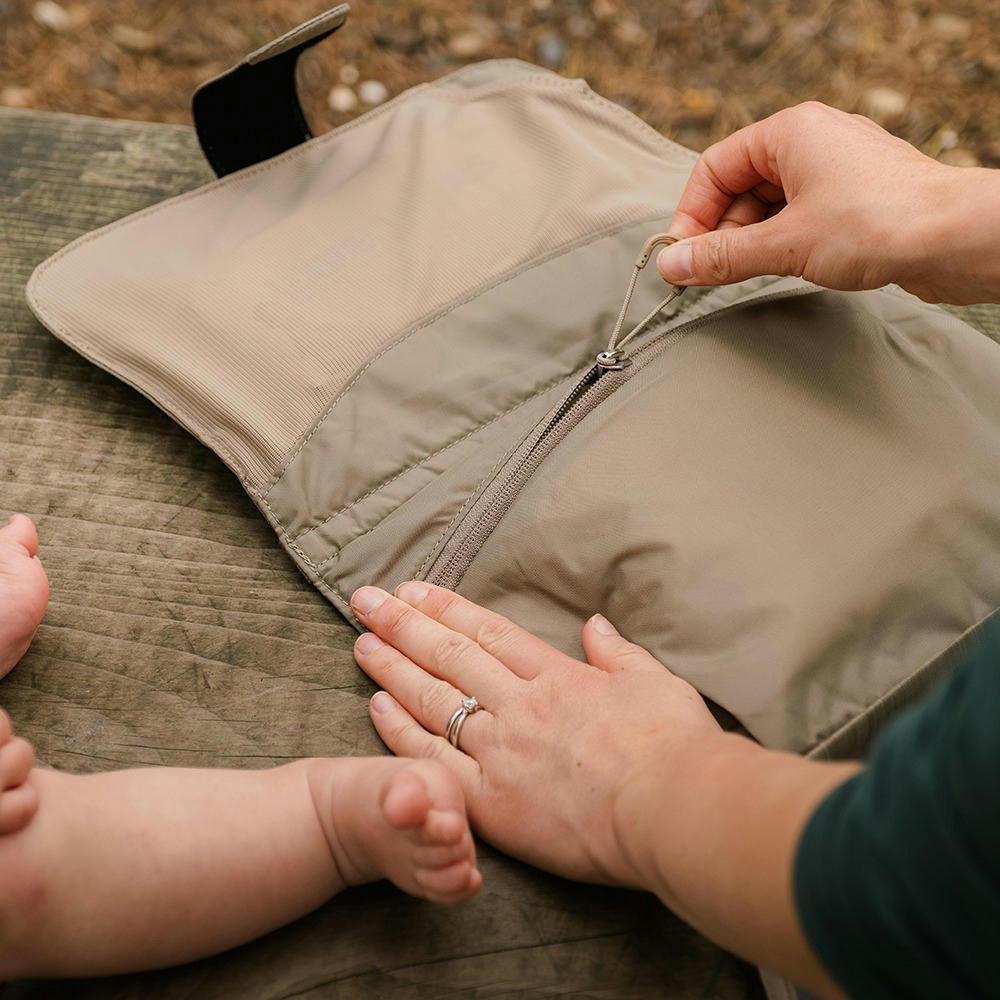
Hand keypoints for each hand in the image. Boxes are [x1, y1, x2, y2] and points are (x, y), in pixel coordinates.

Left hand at [349, 581, 721, 887]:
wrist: (674, 809)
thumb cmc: (675, 746)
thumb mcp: (656, 682)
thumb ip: (619, 652)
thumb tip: (596, 624)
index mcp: (558, 675)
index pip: (489, 632)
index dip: (446, 608)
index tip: (413, 590)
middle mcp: (521, 705)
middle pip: (450, 655)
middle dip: (403, 624)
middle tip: (366, 601)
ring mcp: (501, 750)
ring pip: (433, 698)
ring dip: (392, 667)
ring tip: (360, 642)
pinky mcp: (491, 800)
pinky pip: (433, 759)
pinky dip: (400, 731)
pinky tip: (375, 707)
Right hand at [657, 101, 999, 304]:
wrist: (955, 238)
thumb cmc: (878, 223)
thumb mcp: (783, 244)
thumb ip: (721, 257)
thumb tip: (673, 265)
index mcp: (790, 132)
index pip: (715, 168)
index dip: (692, 214)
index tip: (682, 256)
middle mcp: (813, 142)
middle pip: (741, 187)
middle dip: (721, 233)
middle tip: (710, 275)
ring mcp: (837, 170)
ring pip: (770, 206)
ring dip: (751, 242)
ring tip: (748, 276)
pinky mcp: (856, 199)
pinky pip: (800, 217)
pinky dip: (781, 243)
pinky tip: (782, 269)